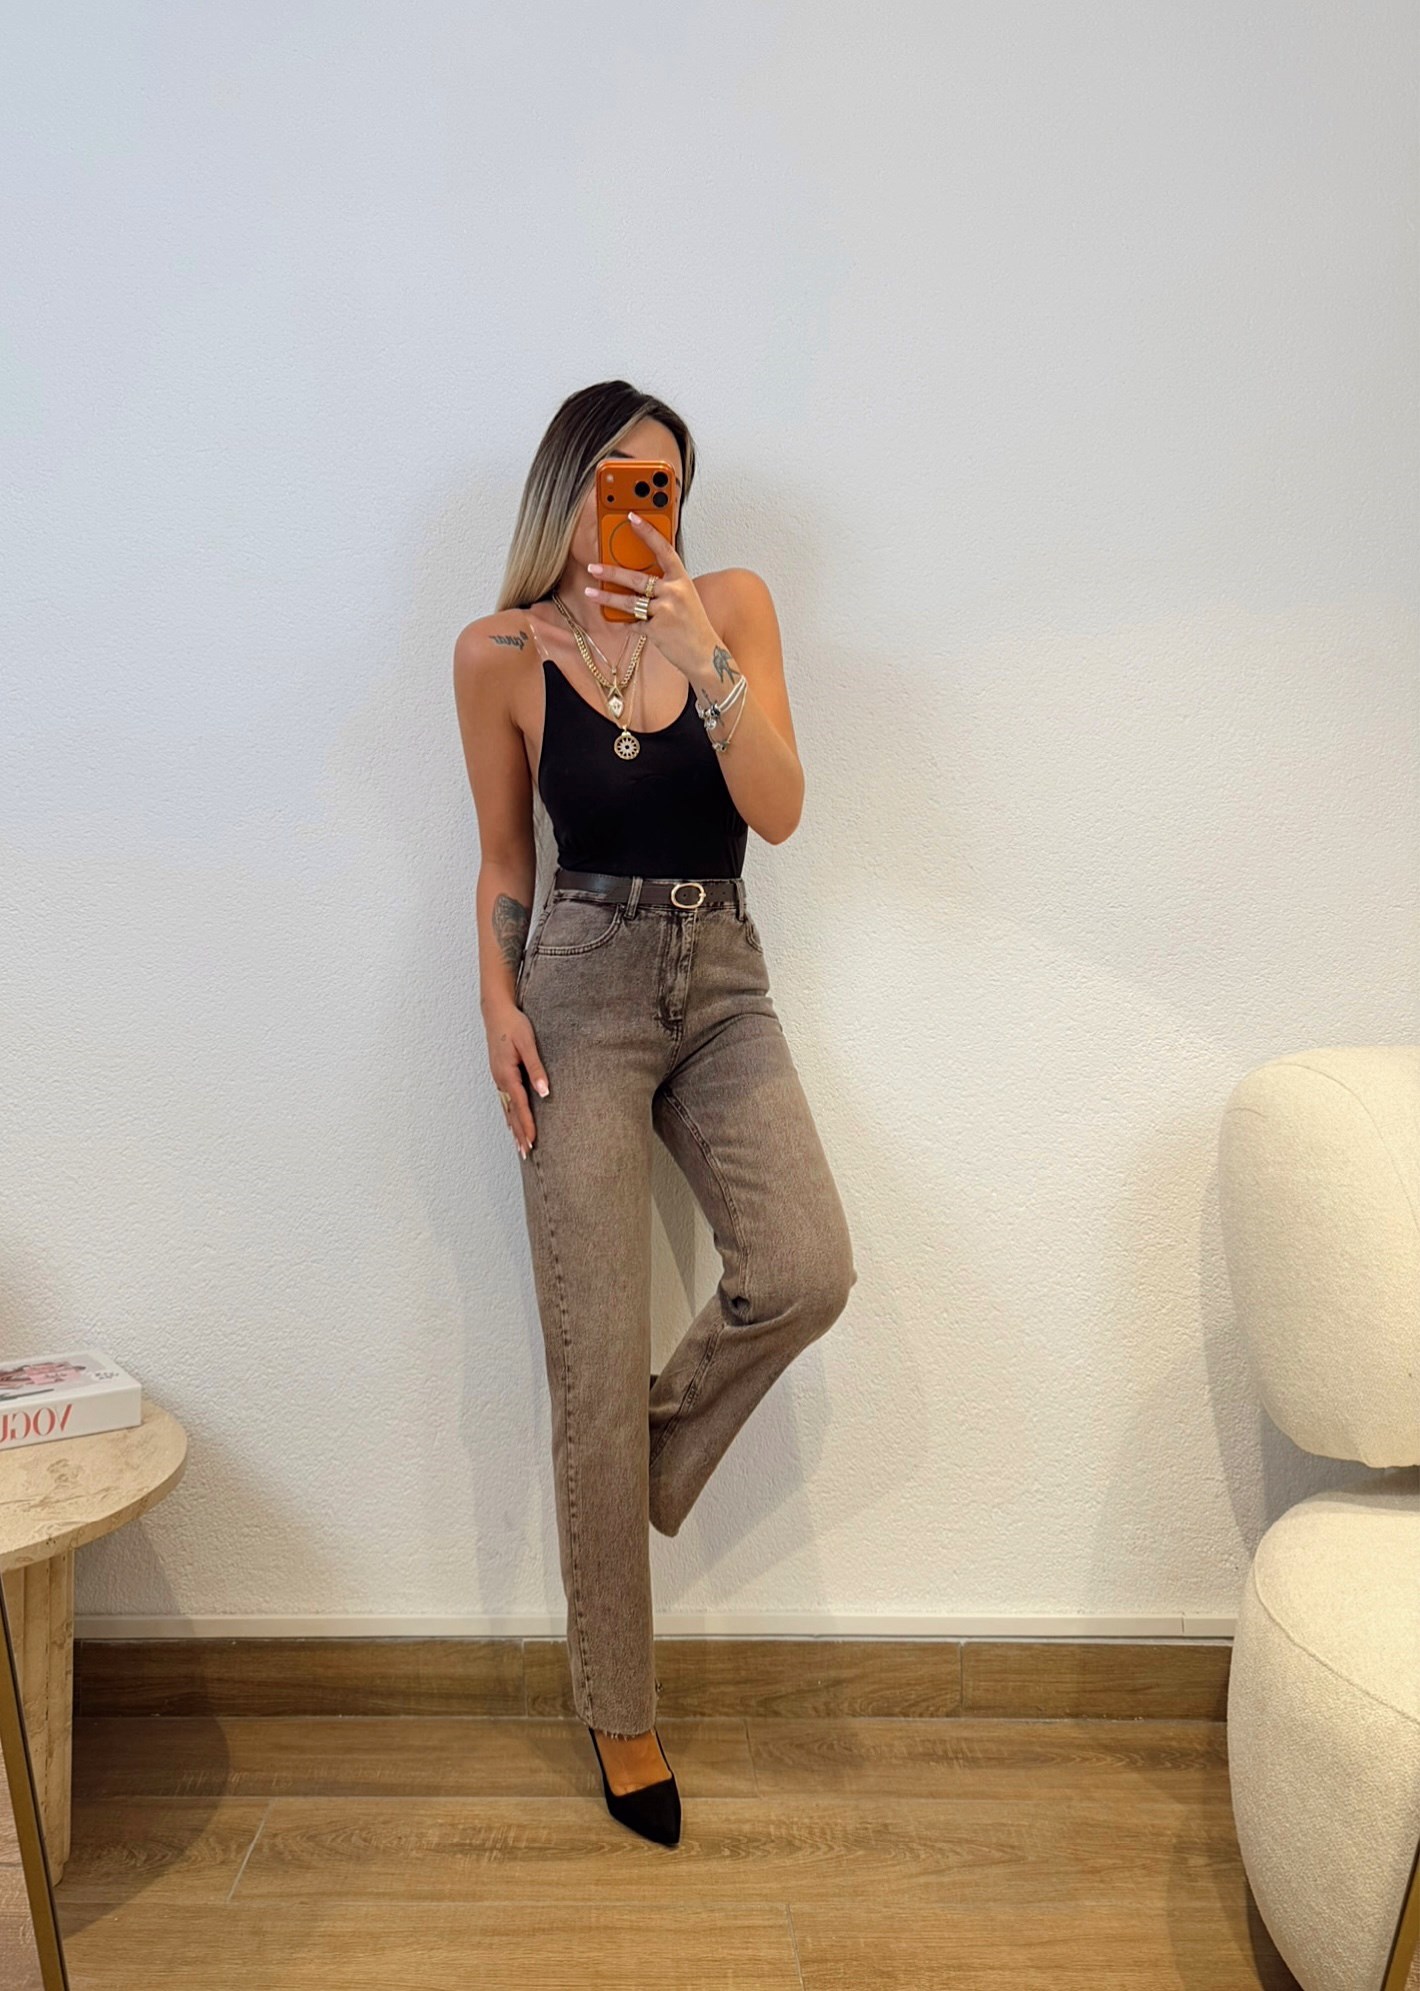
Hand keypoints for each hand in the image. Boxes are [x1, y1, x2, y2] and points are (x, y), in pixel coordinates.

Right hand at [487, 1000, 547, 1160]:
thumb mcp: (528, 1044)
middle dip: (519, 1133)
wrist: (496, 1011)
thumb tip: (544, 1091)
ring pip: (506, 1108)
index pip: (520, 1105)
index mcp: (507, 1074)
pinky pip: (504, 1101)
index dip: (527, 1125)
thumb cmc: (514, 1025)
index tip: (533, 1142)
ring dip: (513, 1128)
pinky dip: (509, 1115)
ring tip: (520, 1147)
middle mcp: (500, 1080)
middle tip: (526, 1154)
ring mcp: (497, 1078)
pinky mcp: (499, 1074)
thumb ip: (536, 1068)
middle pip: (511, 1112)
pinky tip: (511, 1124)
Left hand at [583, 512, 720, 681]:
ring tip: (590, 591)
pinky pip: (633, 623)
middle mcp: (674, 592)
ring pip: (629, 602)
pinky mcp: (656, 630)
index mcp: (682, 579)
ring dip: (606, 597)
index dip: (647, 532)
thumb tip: (639, 575)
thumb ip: (665, 584)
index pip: (663, 549)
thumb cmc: (694, 624)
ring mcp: (665, 611)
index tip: (632, 518)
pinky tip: (617, 619)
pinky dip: (625, 622)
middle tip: (593, 566)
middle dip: (611, 572)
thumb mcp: (685, 597)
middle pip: (636, 578)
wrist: (704, 654)